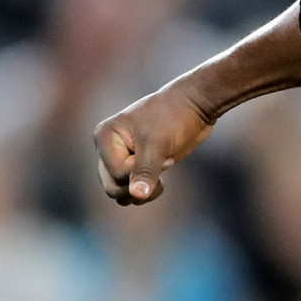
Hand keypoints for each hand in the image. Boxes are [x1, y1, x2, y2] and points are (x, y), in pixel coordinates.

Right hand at [93, 85, 214, 204]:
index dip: (140, 171)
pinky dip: (147, 190)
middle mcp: (109, 149)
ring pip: (121, 193)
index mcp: (106, 137)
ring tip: (162, 179)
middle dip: (138, 188)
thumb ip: (146, 170)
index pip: (117, 174)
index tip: (162, 153)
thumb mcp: (158, 143)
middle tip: (163, 172)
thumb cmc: (174, 117)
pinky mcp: (137, 164)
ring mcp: (121, 158)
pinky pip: (133, 190)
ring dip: (143, 193)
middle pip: (113, 187)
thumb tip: (137, 196)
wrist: (195, 105)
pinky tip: (162, 178)